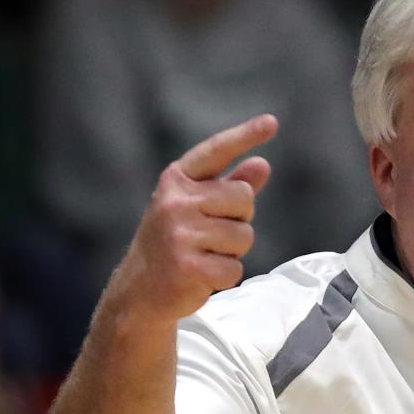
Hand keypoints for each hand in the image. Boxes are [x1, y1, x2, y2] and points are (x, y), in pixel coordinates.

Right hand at [110, 114, 278, 326]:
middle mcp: (174, 201)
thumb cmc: (176, 243)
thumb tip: (262, 165)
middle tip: (212, 235)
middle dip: (240, 220)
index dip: (244, 136)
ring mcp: (178, 233)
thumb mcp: (197, 208)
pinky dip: (226, 277)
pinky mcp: (186, 266)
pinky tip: (202, 276)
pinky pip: (234, 268)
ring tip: (205, 256)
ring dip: (233, 252)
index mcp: (176, 181)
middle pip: (244, 199)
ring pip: (243, 236)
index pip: (216, 152)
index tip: (272, 122)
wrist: (141, 290)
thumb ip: (230, 187)